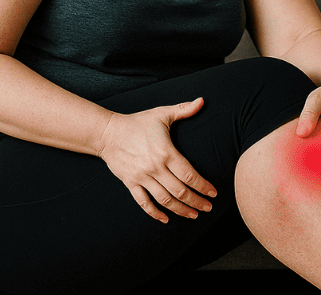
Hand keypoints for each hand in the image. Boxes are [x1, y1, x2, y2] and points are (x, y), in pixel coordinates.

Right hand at [97, 98, 216, 222]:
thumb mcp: (162, 114)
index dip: (203, 186)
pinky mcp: (130, 183)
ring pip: (165, 200)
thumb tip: (202, 100)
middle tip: (207, 208)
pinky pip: (144, 202)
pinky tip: (165, 219)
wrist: (108, 133)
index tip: (213, 194)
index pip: (189, 175)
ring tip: (193, 215)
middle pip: (180, 191)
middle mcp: (155, 168)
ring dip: (180, 210)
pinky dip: (155, 213)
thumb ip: (184, 109)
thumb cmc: (137, 122)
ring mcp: (142, 177)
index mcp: (166, 152)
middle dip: (196, 202)